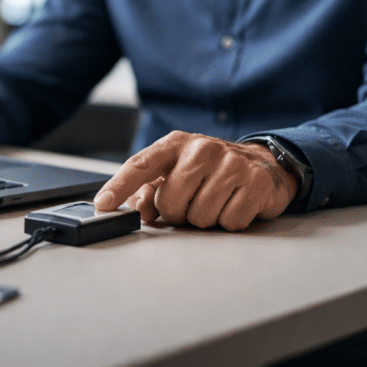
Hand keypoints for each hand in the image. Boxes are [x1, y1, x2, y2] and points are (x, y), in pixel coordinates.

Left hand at [93, 132, 297, 230]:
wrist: (263, 163)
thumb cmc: (210, 171)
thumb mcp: (176, 172)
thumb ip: (149, 190)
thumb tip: (137, 208)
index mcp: (175, 144)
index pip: (141, 164)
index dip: (119, 186)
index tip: (103, 205)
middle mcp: (202, 148)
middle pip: (170, 203)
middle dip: (178, 213)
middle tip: (192, 202)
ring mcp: (231, 163)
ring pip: (200, 216)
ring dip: (205, 218)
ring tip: (215, 201)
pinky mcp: (256, 181)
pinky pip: (230, 221)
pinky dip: (230, 221)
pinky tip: (234, 203)